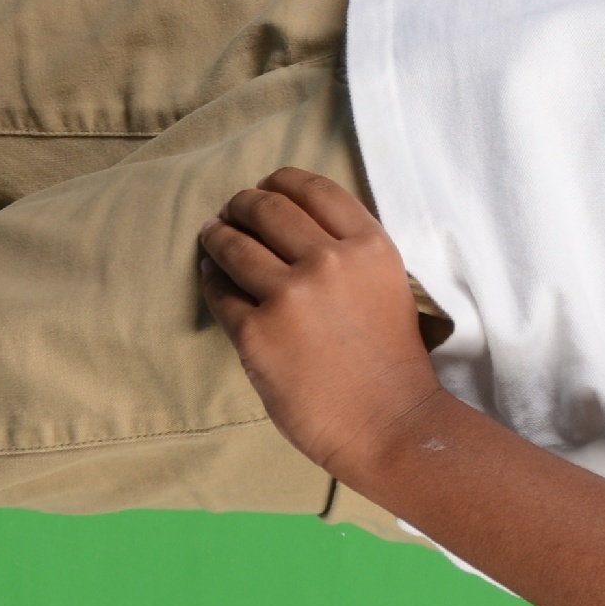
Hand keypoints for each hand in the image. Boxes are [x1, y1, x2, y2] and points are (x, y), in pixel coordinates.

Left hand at [197, 168, 445, 476]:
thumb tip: (290, 227)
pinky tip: (213, 276)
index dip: (279, 181)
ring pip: (235, 243)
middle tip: (231, 212)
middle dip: (241, 204)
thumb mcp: (388, 286)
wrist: (391, 424)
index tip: (265, 188)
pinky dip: (212, 278)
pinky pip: (220, 290)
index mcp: (369, 246)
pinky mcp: (256, 332)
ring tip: (213, 237)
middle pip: (267, 207)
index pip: (312, 187)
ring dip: (218, 235)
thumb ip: (350, 252)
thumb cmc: (392, 362)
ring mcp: (290, 296)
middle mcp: (330, 261)